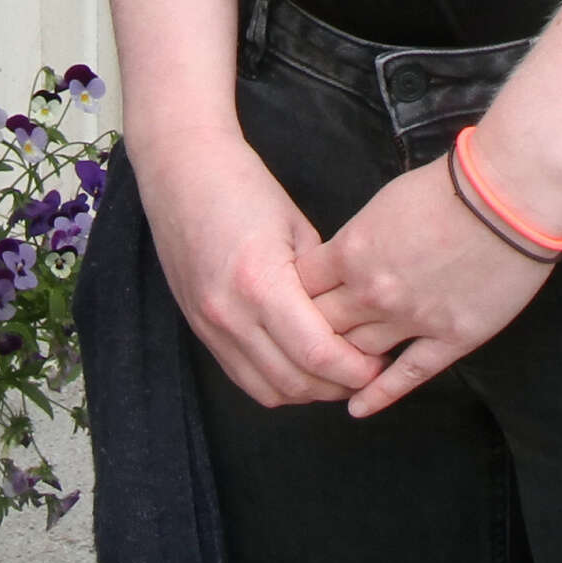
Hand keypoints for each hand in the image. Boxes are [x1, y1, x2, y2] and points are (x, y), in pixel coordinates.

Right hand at [133, 126, 381, 410]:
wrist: (180, 172)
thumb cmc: (243, 186)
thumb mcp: (298, 227)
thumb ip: (322, 282)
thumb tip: (351, 322)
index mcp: (261, 283)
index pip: (317, 354)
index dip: (356, 369)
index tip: (381, 363)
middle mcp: (230, 314)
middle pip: (295, 382)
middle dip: (338, 385)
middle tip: (368, 370)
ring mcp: (209, 327)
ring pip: (269, 390)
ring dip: (308, 390)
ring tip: (337, 371)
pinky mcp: (200, 330)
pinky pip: (244, 378)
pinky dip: (277, 381)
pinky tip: (300, 365)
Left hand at [292, 154, 561, 418]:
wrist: (509, 195)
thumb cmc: (450, 185)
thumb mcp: (385, 202)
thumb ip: (359, 239)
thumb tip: (344, 260)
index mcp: (352, 250)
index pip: (300, 287)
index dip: (291, 297)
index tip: (291, 304)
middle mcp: (373, 291)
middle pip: (320, 326)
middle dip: (307, 334)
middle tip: (299, 345)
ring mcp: (411, 318)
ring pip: (357, 355)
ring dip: (341, 363)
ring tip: (328, 374)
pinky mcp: (450, 337)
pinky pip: (407, 375)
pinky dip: (379, 394)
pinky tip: (358, 408)